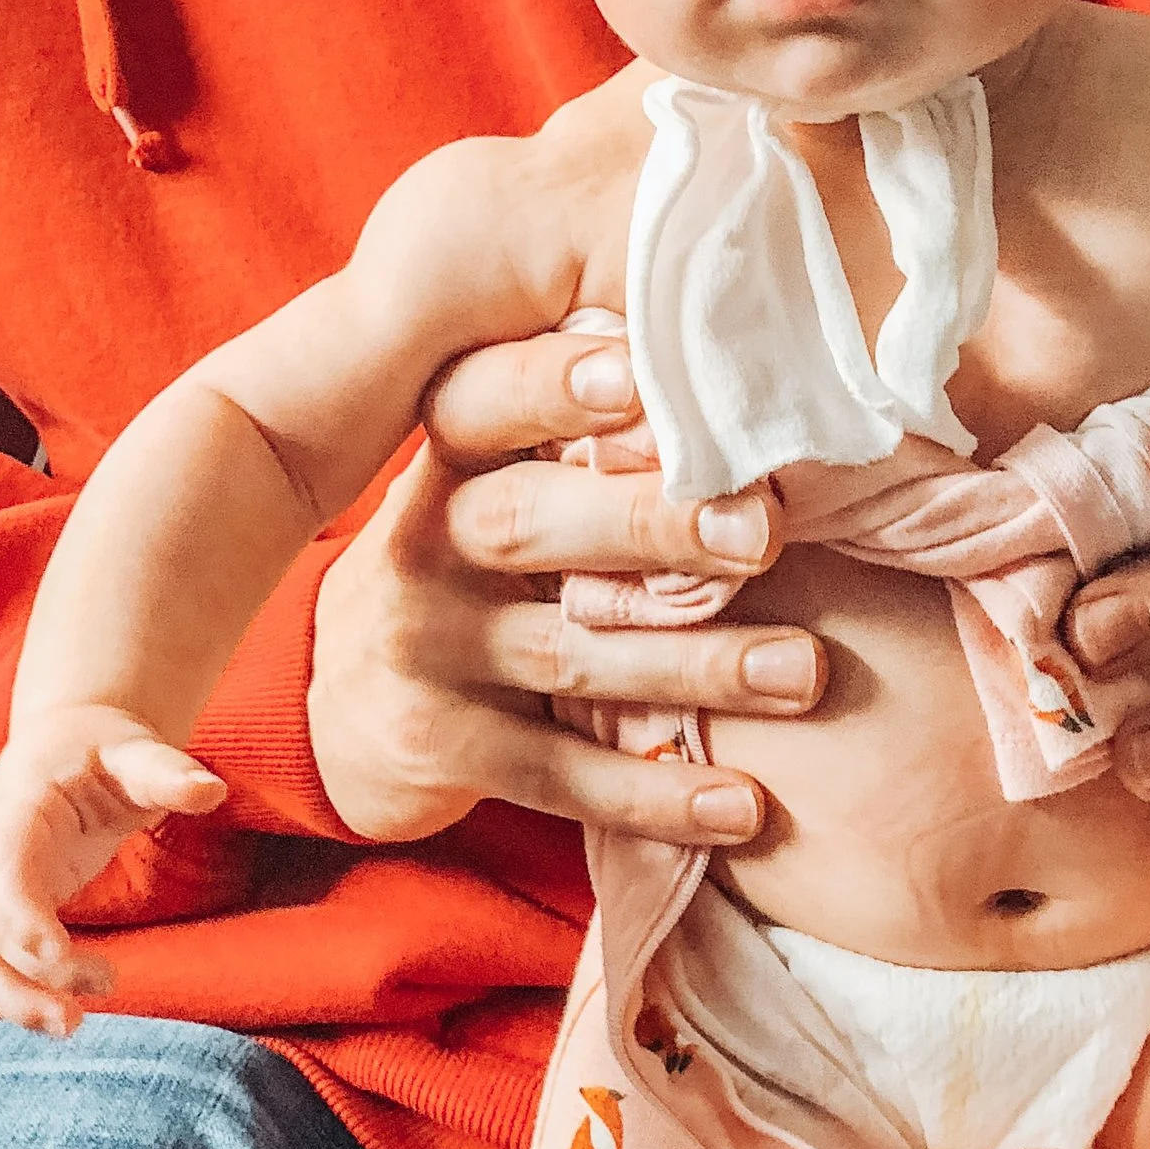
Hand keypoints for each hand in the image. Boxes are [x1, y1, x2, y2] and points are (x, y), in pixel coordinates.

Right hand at [0, 704, 228, 1034]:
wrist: (65, 745)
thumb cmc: (99, 747)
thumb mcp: (134, 748)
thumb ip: (166, 772)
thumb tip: (211, 789)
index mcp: (16, 810)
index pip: (5, 870)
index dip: (21, 917)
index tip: (54, 956)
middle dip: (22, 978)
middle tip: (75, 1017)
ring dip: (13, 998)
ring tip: (72, 1026)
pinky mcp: (9, 910)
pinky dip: (20, 992)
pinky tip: (66, 1013)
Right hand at [307, 327, 825, 847]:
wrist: (343, 705)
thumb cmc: (476, 565)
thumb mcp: (497, 484)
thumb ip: (579, 433)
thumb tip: (734, 341)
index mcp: (451, 461)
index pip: (486, 403)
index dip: (555, 383)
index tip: (642, 370)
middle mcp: (425, 547)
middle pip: (533, 525)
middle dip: (651, 525)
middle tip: (764, 532)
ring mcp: (425, 653)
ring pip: (570, 659)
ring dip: (696, 668)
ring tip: (806, 673)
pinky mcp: (441, 749)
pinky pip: (560, 777)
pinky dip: (657, 795)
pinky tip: (747, 807)